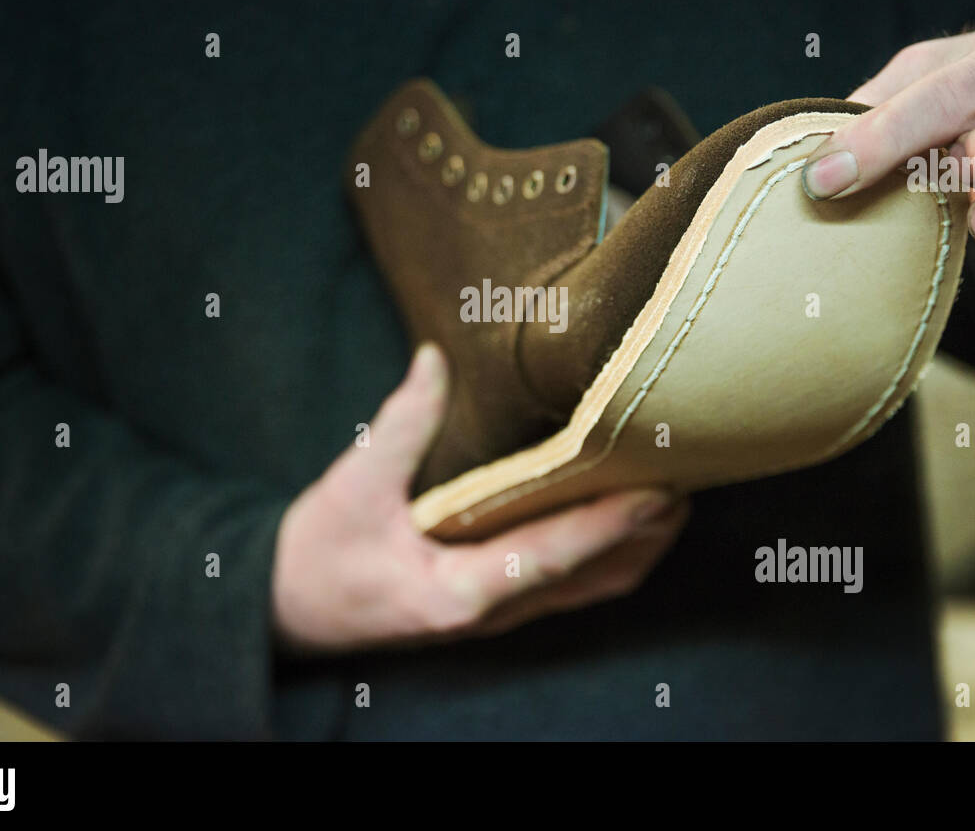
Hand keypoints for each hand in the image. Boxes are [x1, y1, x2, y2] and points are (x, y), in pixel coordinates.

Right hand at [271, 343, 687, 653]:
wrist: (288, 609)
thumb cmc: (319, 554)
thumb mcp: (352, 486)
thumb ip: (401, 423)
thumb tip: (436, 359)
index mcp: (459, 590)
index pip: (554, 557)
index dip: (610, 523)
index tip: (658, 491)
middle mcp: (492, 611)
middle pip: (593, 579)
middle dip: (645, 535)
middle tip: (687, 478)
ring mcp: (498, 615)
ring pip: (590, 589)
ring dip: (637, 549)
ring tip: (673, 497)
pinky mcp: (496, 606)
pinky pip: (571, 587)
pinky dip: (609, 556)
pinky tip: (627, 522)